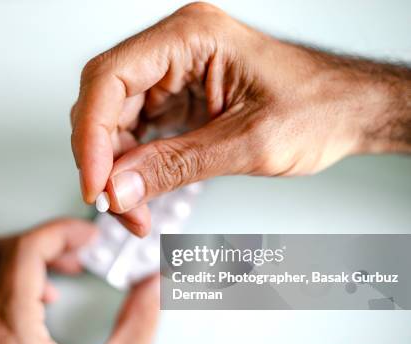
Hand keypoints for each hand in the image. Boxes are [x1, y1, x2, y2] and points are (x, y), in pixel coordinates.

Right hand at [71, 2, 410, 235]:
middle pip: (104, 102)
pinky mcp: (176, 98)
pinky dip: (133, 167)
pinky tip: (140, 192)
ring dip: (115, 170)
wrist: (348, 111)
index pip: (110, 79)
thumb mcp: (247, 143)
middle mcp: (175, 50)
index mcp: (191, 37)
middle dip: (103, 160)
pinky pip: (136, 133)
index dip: (91, 135)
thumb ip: (176, 166)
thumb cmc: (318, 108)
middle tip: (114, 205)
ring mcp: (173, 74)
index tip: (96, 184)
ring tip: (132, 210)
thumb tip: (118, 189)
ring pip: (114, 122)